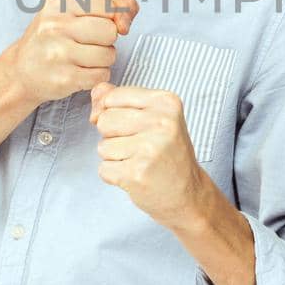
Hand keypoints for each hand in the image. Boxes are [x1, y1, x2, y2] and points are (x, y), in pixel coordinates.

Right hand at [8, 0, 137, 105]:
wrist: (21, 70)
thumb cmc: (52, 37)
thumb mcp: (74, 10)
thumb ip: (110, 5)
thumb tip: (129, 13)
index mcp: (59, 1)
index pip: (109, 7)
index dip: (114, 18)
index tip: (102, 24)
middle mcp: (55, 24)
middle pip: (111, 31)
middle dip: (106, 40)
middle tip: (87, 43)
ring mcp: (58, 52)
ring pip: (109, 55)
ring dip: (103, 60)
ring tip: (83, 57)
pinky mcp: (63, 78)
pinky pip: (101, 75)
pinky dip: (96, 75)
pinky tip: (80, 71)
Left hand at [90, 83, 208, 229]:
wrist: (188, 194)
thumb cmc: (168, 154)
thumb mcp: (154, 118)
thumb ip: (121, 100)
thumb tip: (96, 91)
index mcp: (166, 102)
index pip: (113, 97)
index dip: (115, 114)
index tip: (138, 128)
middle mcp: (161, 122)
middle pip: (104, 121)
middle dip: (114, 137)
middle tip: (140, 148)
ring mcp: (149, 148)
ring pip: (102, 146)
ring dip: (115, 158)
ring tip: (140, 162)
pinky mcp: (137, 173)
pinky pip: (104, 169)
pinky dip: (115, 176)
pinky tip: (136, 176)